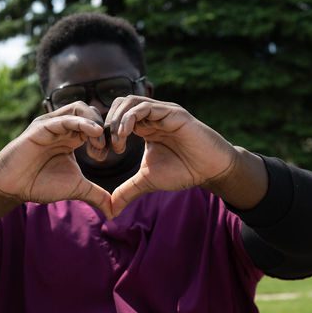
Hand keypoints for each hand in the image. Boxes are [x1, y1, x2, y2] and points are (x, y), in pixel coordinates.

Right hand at [0, 102, 112, 214]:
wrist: (14, 187)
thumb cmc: (41, 184)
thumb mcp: (76, 188)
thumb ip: (96, 195)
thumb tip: (114, 212)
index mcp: (72, 137)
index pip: (96, 124)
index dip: (107, 136)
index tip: (109, 154)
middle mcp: (63, 128)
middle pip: (90, 112)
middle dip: (103, 127)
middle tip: (103, 148)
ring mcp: (51, 125)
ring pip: (78, 108)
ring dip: (94, 121)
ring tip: (98, 141)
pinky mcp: (40, 128)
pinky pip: (63, 119)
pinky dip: (81, 122)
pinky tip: (93, 132)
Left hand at [106, 97, 237, 214]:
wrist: (209, 169)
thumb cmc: (183, 171)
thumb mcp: (148, 181)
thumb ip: (127, 191)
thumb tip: (110, 210)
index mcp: (145, 126)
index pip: (117, 117)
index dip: (105, 133)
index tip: (101, 154)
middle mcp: (152, 115)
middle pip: (120, 104)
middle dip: (108, 123)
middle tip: (108, 146)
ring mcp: (161, 112)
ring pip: (130, 102)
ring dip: (118, 119)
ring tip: (118, 141)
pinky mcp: (172, 112)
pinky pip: (145, 107)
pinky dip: (130, 117)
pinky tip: (126, 134)